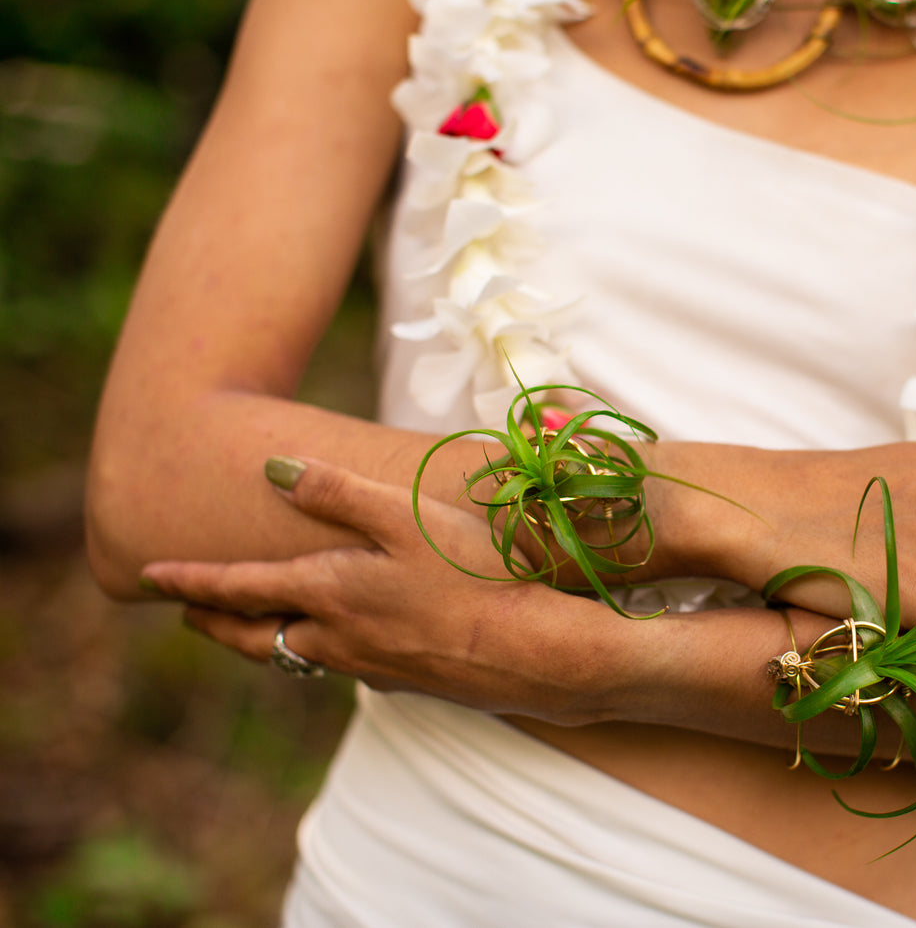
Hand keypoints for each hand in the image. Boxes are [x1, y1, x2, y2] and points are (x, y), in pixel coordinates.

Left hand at [140, 457, 618, 723]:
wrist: (532, 654)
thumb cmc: (472, 576)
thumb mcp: (405, 517)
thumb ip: (339, 493)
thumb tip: (274, 469)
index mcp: (329, 592)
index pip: (240, 587)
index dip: (191, 581)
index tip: (147, 577)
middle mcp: (338, 638)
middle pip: (256, 636)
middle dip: (216, 622)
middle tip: (187, 613)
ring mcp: (372, 667)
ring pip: (297, 657)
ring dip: (262, 641)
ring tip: (251, 627)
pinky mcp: (408, 682)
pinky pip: (345, 668)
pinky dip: (320, 654)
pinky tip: (342, 645)